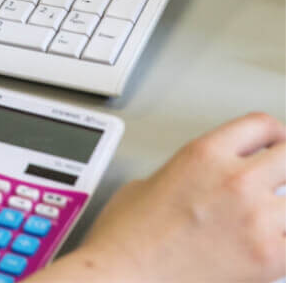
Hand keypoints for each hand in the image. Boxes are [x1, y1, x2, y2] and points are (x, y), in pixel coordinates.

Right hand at [32, 113, 285, 282]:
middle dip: (285, 168)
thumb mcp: (148, 183)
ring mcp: (257, 219)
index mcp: (204, 154)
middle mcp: (236, 180)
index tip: (275, 144)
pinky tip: (268, 245)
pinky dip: (283, 242)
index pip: (262, 125)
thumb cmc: (126, 238)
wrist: (123, 276)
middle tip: (279, 180)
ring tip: (267, 220)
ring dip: (282, 211)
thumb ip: (187, 175)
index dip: (273, 134)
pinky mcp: (270, 257)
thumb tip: (201, 183)